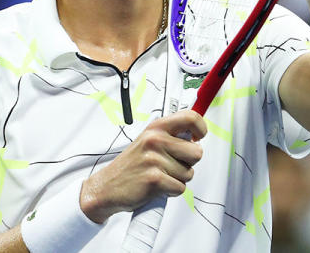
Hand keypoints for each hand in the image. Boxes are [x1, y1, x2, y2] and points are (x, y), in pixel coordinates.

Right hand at [79, 110, 206, 222]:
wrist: (108, 186)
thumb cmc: (133, 164)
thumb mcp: (149, 140)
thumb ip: (171, 135)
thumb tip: (196, 137)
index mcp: (156, 127)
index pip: (191, 117)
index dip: (201, 128)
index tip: (198, 138)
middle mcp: (155, 140)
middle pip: (197, 152)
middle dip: (188, 163)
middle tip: (171, 165)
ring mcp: (154, 159)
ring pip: (189, 173)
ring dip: (177, 179)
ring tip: (160, 176)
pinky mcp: (155, 179)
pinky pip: (180, 188)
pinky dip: (171, 192)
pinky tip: (157, 187)